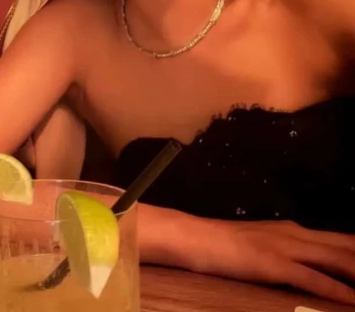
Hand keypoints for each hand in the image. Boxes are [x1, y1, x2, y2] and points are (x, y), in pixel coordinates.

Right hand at [188, 218, 354, 303]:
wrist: (193, 236)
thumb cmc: (223, 245)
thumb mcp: (261, 245)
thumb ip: (285, 253)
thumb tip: (307, 268)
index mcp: (294, 231)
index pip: (342, 242)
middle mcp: (295, 234)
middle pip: (346, 248)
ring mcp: (284, 247)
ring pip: (336, 259)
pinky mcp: (272, 264)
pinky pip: (311, 279)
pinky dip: (336, 290)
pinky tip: (352, 301)